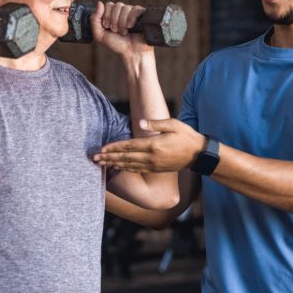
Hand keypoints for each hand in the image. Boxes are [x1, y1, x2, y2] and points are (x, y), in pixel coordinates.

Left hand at [90, 1, 151, 58]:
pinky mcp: (143, 15)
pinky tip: (131, 27)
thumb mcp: (100, 35)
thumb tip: (99, 3)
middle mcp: (124, 12)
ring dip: (122, 22)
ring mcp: (134, 13)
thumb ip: (94, 20)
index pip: (109, 5)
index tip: (108, 27)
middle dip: (114, 20)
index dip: (107, 15)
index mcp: (114, 14)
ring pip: (125, 7)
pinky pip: (136, 9)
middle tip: (116, 31)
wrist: (132, 53)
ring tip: (124, 32)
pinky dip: (131, 19)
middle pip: (117, 5)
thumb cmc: (117, 45)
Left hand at [93, 119, 207, 172]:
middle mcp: (152, 157)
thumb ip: (155, 124)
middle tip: (94, 158)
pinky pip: (137, 170)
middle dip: (109, 157)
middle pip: (125, 157)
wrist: (198, 154)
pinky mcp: (156, 169)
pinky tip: (117, 168)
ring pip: (129, 165)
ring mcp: (153, 165)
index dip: (114, 147)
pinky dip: (125, 169)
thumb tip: (140, 122)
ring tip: (101, 164)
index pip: (129, 146)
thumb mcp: (173, 124)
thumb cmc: (186, 136)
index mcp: (154, 145)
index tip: (102, 149)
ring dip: (114, 164)